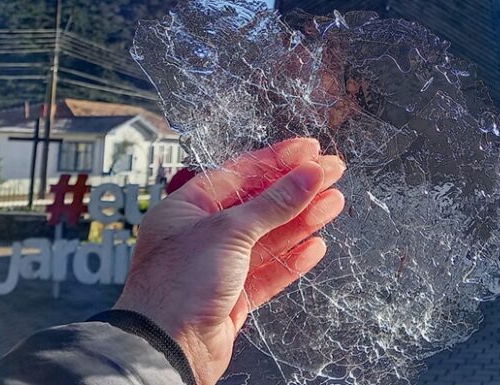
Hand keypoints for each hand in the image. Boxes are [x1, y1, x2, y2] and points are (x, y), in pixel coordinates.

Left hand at [115, 138, 345, 384]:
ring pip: (268, 238)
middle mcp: (201, 234)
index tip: (309, 150)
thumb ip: (274, 203)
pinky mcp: (232, 298)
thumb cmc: (177, 284)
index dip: (277, 159)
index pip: (240, 173)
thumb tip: (308, 175)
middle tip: (331, 173)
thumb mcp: (229, 231)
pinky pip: (268, 272)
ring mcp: (218, 267)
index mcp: (188, 208)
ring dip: (301, 220)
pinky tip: (315, 246)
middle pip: (258, 204)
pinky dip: (292, 259)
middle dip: (296, 189)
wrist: (165, 349)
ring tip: (334, 203)